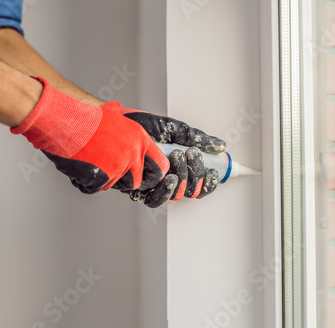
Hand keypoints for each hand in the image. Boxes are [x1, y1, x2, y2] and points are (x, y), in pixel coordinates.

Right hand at [11, 77, 168, 193]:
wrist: (64, 121)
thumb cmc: (84, 117)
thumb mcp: (112, 113)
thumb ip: (123, 120)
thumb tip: (121, 111)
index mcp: (140, 138)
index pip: (161, 165)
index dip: (154, 174)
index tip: (145, 176)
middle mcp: (133, 153)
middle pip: (137, 182)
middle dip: (125, 181)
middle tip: (109, 172)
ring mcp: (119, 166)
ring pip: (115, 185)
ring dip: (103, 178)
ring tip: (91, 161)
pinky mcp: (104, 176)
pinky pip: (97, 187)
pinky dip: (87, 181)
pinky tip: (81, 164)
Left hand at [110, 105, 225, 205]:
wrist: (114, 122)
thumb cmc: (141, 125)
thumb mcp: (174, 128)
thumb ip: (196, 138)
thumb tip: (220, 145)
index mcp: (177, 169)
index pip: (197, 185)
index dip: (208, 183)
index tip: (214, 171)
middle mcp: (164, 180)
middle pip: (188, 192)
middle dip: (195, 174)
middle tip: (190, 153)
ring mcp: (150, 186)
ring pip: (173, 196)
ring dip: (181, 180)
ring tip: (177, 158)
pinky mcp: (134, 188)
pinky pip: (152, 198)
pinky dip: (164, 189)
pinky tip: (168, 176)